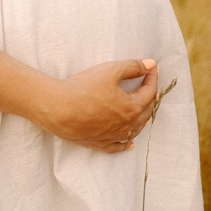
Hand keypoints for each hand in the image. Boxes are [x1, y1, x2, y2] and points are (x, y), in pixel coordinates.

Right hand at [37, 58, 157, 152]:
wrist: (58, 109)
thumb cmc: (83, 88)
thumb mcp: (110, 70)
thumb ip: (132, 67)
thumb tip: (151, 64)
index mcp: (132, 108)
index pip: (149, 92)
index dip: (152, 78)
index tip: (152, 68)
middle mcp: (126, 126)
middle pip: (145, 112)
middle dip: (150, 97)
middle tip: (149, 86)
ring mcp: (113, 137)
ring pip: (134, 130)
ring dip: (142, 119)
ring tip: (143, 111)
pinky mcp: (99, 143)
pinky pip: (118, 146)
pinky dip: (126, 143)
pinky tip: (130, 143)